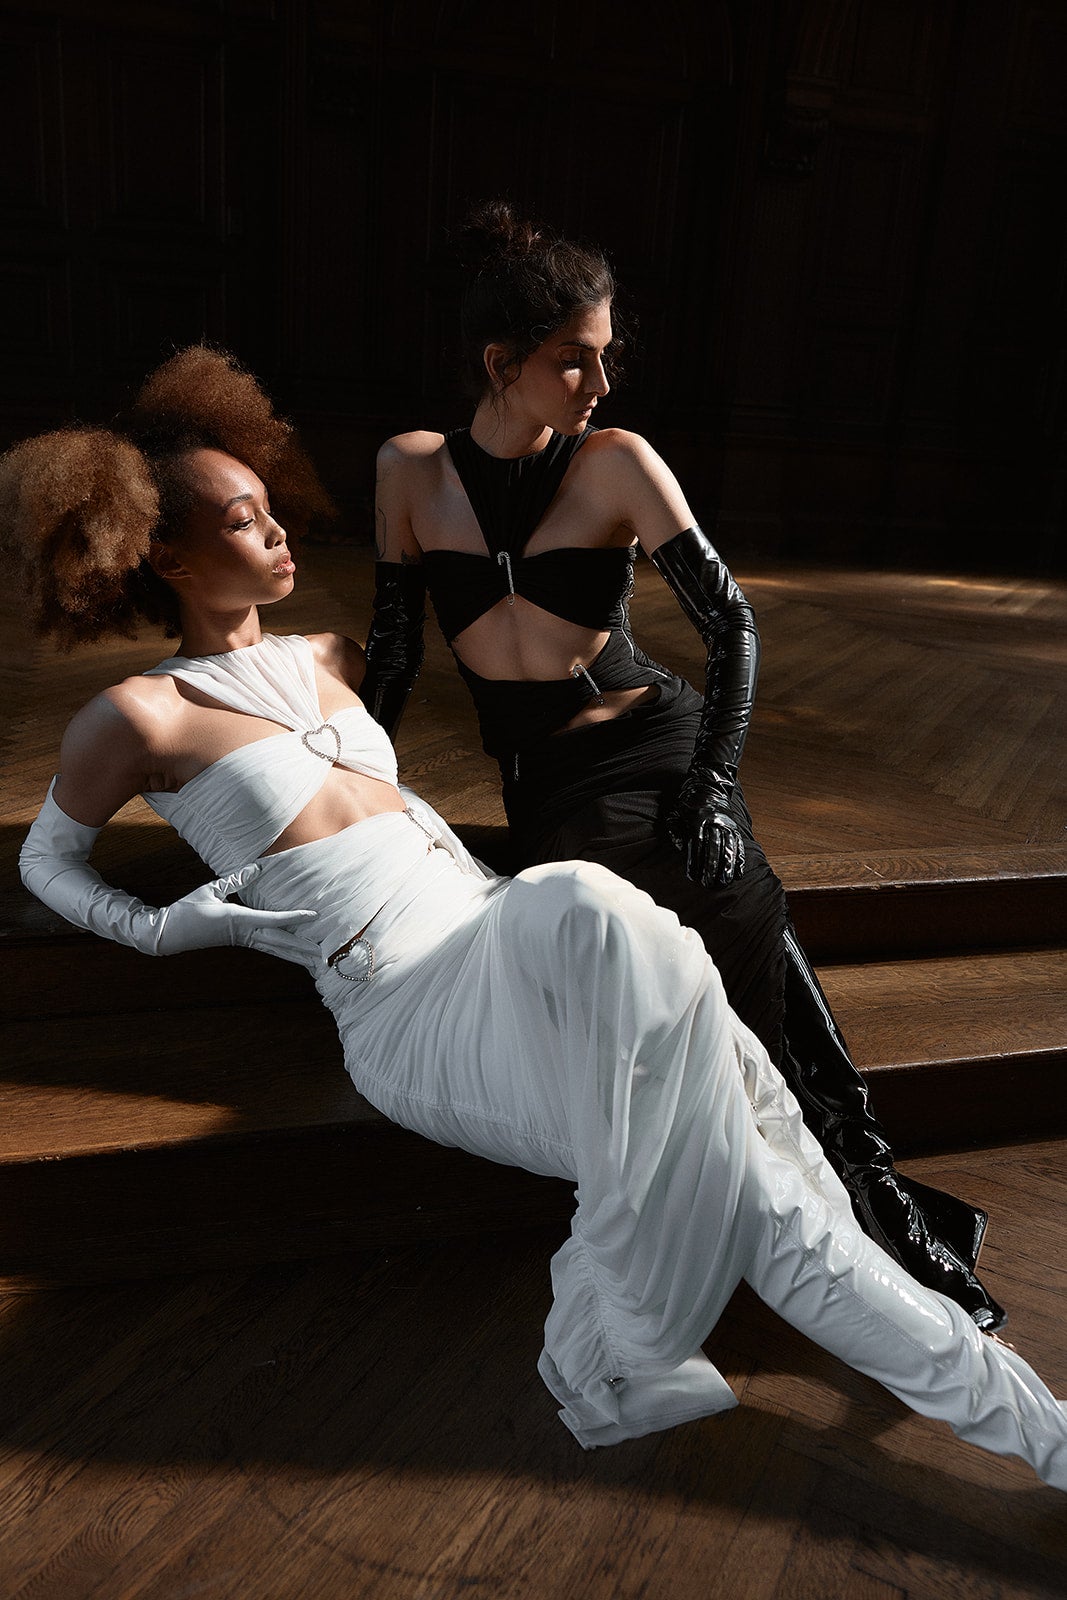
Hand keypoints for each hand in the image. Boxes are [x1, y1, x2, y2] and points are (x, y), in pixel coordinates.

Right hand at [155, 862, 318, 963]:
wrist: (169, 933)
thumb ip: (235, 879)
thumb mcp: (211, 889)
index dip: (295, 916)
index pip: (273, 919)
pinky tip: (295, 954)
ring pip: (275, 948)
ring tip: (317, 961)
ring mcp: (242, 939)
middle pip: (280, 941)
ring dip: (297, 955)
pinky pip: (267, 947)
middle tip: (325, 955)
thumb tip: (257, 867)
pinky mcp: (240, 941)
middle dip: (303, 948)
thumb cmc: (188, 909)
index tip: (314, 916)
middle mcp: (244, 933)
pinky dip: (283, 950)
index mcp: (238, 919)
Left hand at [666, 795, 745, 887]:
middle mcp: (715, 821)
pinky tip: (738, 873)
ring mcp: (727, 824)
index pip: (697, 843)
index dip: (695, 861)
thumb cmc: (688, 803)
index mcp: (698, 818)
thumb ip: (674, 830)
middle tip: (708, 884)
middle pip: (714, 847)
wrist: (708, 785)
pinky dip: (740, 860)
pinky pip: (739, 844)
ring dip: (727, 867)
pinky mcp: (736, 827)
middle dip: (711, 868)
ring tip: (724, 882)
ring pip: (729, 847)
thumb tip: (680, 848)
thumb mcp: (675, 813)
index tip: (692, 876)